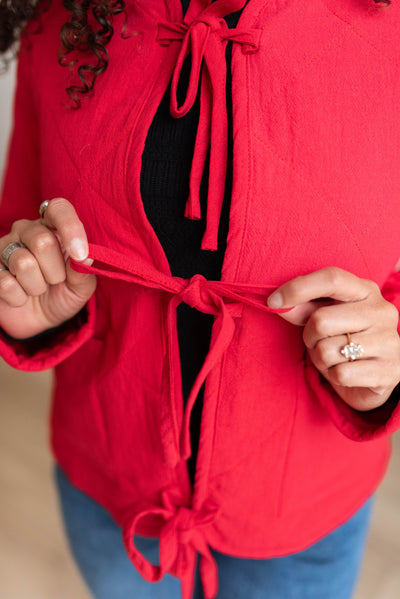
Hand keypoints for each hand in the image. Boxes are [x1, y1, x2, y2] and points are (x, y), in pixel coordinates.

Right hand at [0, 198, 95, 339]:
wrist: (40, 319)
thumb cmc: (63, 293)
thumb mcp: (81, 287)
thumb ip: (83, 271)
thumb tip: (86, 257)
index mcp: (52, 227)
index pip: (58, 209)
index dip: (70, 228)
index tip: (80, 254)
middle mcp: (26, 231)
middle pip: (42, 241)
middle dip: (55, 271)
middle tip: (55, 281)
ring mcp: (5, 248)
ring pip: (23, 263)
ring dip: (37, 286)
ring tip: (38, 289)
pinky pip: (6, 283)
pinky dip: (20, 298)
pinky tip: (21, 296)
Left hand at [267, 267, 399, 410]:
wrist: (375, 376)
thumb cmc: (343, 339)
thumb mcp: (323, 318)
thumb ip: (301, 308)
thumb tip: (276, 303)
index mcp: (366, 290)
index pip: (332, 279)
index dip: (298, 288)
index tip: (273, 301)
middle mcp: (382, 311)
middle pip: (321, 320)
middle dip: (309, 336)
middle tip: (318, 342)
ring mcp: (390, 341)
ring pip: (327, 350)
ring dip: (321, 359)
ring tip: (334, 358)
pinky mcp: (389, 371)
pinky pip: (341, 374)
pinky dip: (334, 376)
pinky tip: (345, 373)